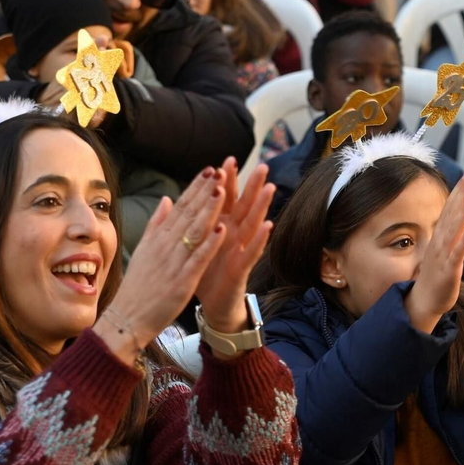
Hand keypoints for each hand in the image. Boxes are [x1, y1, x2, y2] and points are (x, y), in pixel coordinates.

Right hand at [100, 168, 231, 363]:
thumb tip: (167, 199)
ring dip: (209, 210)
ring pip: (194, 232)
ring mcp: (173, 263)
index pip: (180, 207)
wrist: (127, 318)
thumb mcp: (143, 249)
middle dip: (205, 191)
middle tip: (221, 171)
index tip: (210, 170)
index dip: (196, 188)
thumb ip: (156, 223)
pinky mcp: (181, 282)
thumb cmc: (138, 286)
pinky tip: (222, 229)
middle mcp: (165, 246)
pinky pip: (198, 259)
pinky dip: (209, 244)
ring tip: (222, 190)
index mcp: (158, 238)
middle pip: (188, 214)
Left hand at [196, 158, 275, 336]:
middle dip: (252, 186)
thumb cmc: (205, 272)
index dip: (227, 181)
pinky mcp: (241, 269)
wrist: (211, 305)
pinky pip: (252, 252)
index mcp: (219, 227)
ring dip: (262, 207)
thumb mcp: (197, 242)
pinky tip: (269, 226)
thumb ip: (196, 219)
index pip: (224, 200)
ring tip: (271, 188)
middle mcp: (233, 236)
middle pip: (244, 207)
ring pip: (252, 225)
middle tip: (262, 166)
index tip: (227, 160)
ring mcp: (240, 251)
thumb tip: (192, 197)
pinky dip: (260, 239)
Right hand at [403, 171, 463, 333]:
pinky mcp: (448, 271)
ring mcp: (443, 256)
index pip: (450, 208)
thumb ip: (450, 230)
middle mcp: (440, 241)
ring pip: (454, 231)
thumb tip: (457, 214)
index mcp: (441, 235)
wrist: (423, 301)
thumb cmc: (435, 273)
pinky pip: (456, 255)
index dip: (459, 191)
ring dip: (462, 214)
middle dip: (462, 194)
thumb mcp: (443, 247)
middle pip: (452, 213)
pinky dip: (463, 243)